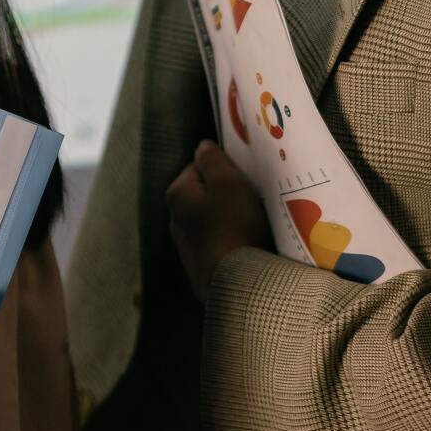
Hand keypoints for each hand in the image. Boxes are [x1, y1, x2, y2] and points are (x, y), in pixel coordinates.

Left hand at [167, 138, 270, 302]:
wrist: (237, 284)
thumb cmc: (233, 226)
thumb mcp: (228, 184)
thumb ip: (213, 160)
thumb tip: (202, 146)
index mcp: (177, 194)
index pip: (197, 167)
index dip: (222, 167)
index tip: (244, 175)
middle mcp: (175, 219)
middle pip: (204, 194)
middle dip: (225, 194)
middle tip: (252, 197)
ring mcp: (186, 245)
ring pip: (211, 220)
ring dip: (229, 218)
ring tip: (255, 222)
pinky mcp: (201, 266)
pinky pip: (218, 242)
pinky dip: (231, 239)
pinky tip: (248, 243)